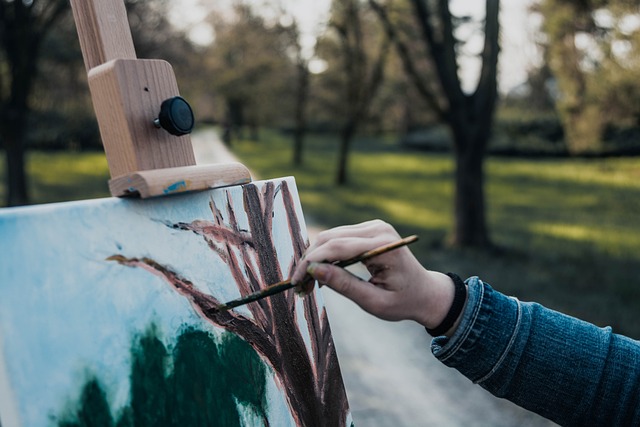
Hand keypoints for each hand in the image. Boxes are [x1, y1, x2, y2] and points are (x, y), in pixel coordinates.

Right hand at [292, 220, 459, 331]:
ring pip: (331, 237)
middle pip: (330, 238)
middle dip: (309, 261)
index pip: (337, 247)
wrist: (425, 292)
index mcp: (383, 245)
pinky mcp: (368, 230)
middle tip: (298, 287)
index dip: (311, 263)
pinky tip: (320, 275)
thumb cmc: (404, 301)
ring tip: (307, 284)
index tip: (295, 282)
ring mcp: (373, 226)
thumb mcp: (374, 302)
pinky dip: (325, 255)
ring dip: (315, 258)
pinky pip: (338, 238)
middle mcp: (377, 229)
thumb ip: (344, 286)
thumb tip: (313, 271)